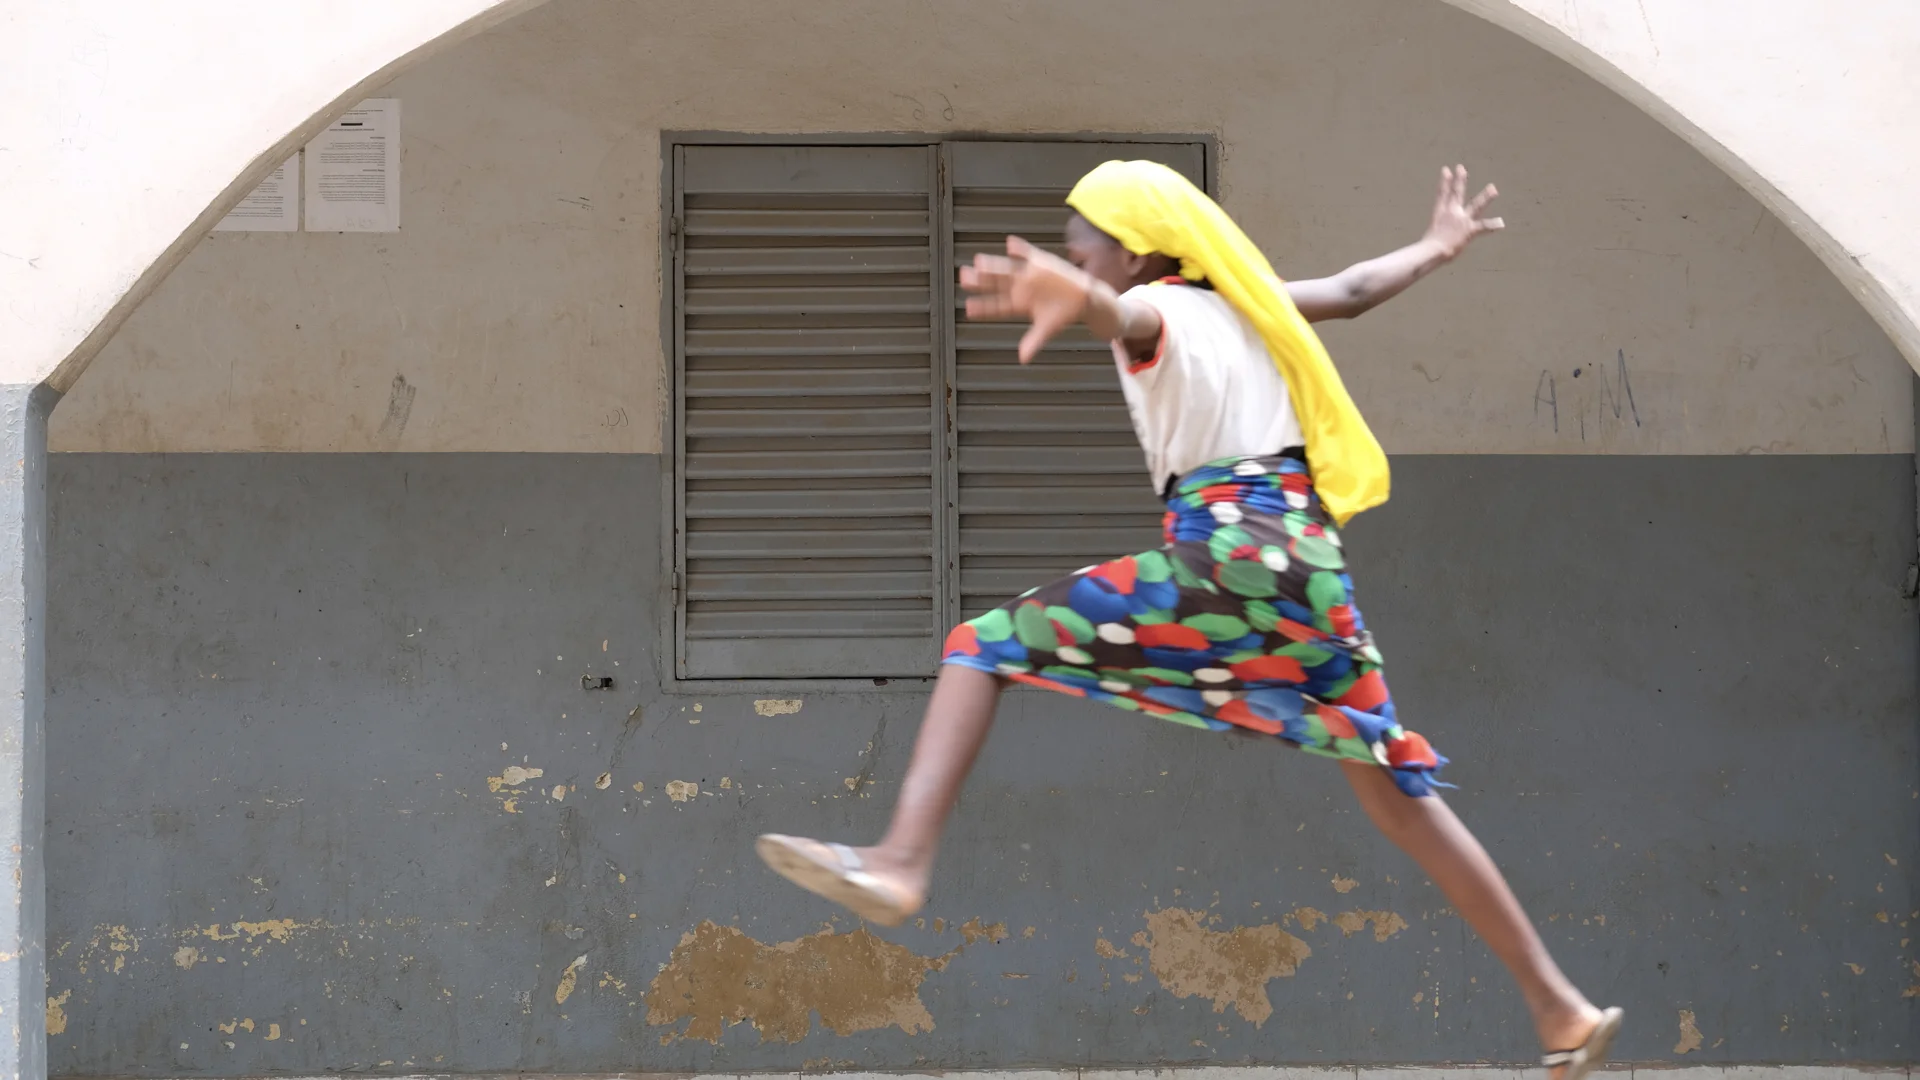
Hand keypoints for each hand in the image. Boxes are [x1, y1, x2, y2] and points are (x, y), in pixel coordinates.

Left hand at [960, 236, 1093, 363]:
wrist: (1081, 298)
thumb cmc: (1062, 314)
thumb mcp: (1047, 329)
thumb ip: (1033, 342)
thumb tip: (1023, 359)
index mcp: (1018, 304)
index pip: (996, 306)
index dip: (983, 307)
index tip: (969, 308)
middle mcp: (1018, 288)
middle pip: (995, 284)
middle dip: (980, 282)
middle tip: (964, 278)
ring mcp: (1027, 274)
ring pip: (1006, 269)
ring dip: (994, 265)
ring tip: (979, 262)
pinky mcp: (1040, 262)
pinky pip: (1028, 254)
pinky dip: (1020, 249)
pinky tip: (1010, 244)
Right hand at [1423, 164, 1503, 259]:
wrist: (1434, 251)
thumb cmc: (1425, 253)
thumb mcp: (1423, 248)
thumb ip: (1421, 253)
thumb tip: (1410, 265)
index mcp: (1439, 215)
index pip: (1441, 194)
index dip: (1443, 182)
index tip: (1445, 170)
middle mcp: (1451, 213)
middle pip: (1456, 193)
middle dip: (1460, 180)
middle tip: (1462, 168)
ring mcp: (1462, 220)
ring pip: (1476, 205)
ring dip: (1486, 197)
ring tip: (1493, 188)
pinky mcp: (1470, 229)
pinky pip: (1484, 226)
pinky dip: (1493, 225)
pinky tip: (1501, 223)